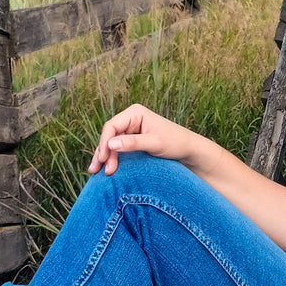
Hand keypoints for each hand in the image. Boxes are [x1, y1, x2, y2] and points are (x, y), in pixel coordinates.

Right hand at [88, 104, 209, 176]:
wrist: (189, 150)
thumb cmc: (175, 143)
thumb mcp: (154, 143)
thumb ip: (133, 143)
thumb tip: (111, 144)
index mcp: (135, 113)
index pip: (112, 126)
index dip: (105, 142)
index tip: (103, 159)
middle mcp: (131, 119)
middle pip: (109, 136)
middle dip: (104, 153)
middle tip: (99, 171)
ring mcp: (131, 129)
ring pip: (111, 143)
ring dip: (105, 158)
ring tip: (96, 172)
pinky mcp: (133, 140)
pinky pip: (118, 149)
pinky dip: (112, 159)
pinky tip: (106, 169)